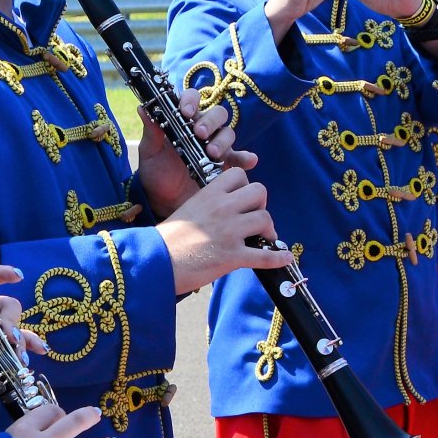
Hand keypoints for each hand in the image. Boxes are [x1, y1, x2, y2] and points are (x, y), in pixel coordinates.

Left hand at [0, 264, 45, 386]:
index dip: (2, 273)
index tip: (16, 275)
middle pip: (9, 306)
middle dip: (12, 321)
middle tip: (10, 337)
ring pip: (18, 327)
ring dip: (22, 338)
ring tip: (19, 353)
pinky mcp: (3, 347)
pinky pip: (23, 342)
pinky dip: (33, 344)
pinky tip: (40, 349)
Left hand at [137, 88, 257, 217]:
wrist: (163, 201)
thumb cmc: (155, 172)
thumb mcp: (149, 152)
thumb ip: (151, 131)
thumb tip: (142, 108)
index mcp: (183, 121)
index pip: (192, 100)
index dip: (191, 100)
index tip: (185, 111)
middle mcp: (203, 130)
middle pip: (216, 114)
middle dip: (210, 121)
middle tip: (199, 134)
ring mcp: (216, 146)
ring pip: (228, 133)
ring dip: (222, 141)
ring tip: (212, 153)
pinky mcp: (226, 164)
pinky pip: (240, 158)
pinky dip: (246, 158)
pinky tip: (248, 161)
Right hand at [155, 166, 292, 293]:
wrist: (153, 263)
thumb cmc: (165, 240)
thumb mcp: (186, 211)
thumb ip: (208, 205)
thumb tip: (228, 212)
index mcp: (208, 195)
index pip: (239, 175)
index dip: (245, 185)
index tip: (242, 199)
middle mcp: (221, 209)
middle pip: (260, 192)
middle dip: (261, 204)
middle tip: (255, 217)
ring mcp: (229, 233)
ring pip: (265, 219)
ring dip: (269, 230)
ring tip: (264, 239)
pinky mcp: (232, 257)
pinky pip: (265, 256)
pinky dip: (278, 258)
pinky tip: (284, 258)